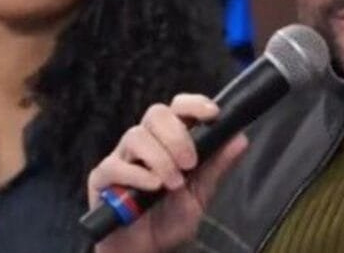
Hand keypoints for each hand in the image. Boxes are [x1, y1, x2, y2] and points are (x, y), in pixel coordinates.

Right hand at [87, 93, 247, 252]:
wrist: (146, 250)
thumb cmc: (171, 217)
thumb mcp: (202, 193)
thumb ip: (218, 165)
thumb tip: (241, 138)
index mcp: (170, 140)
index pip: (179, 107)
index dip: (194, 104)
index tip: (212, 114)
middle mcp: (145, 142)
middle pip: (156, 113)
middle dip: (178, 135)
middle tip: (191, 164)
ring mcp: (122, 157)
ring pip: (137, 135)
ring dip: (160, 159)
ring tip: (174, 184)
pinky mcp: (102, 178)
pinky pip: (115, 165)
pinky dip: (138, 175)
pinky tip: (153, 188)